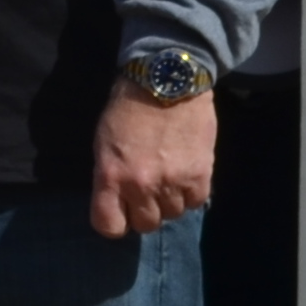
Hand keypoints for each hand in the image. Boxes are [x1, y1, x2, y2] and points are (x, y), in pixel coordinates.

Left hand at [90, 78, 218, 237]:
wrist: (167, 80)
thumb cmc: (127, 106)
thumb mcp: (104, 141)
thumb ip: (111, 174)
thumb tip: (119, 199)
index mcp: (111, 174)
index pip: (108, 225)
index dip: (113, 222)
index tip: (117, 213)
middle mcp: (142, 185)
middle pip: (145, 224)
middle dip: (143, 211)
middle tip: (145, 191)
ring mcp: (173, 182)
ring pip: (172, 215)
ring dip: (169, 201)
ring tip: (166, 177)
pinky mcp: (201, 176)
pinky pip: (195, 203)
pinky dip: (190, 193)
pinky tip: (184, 175)